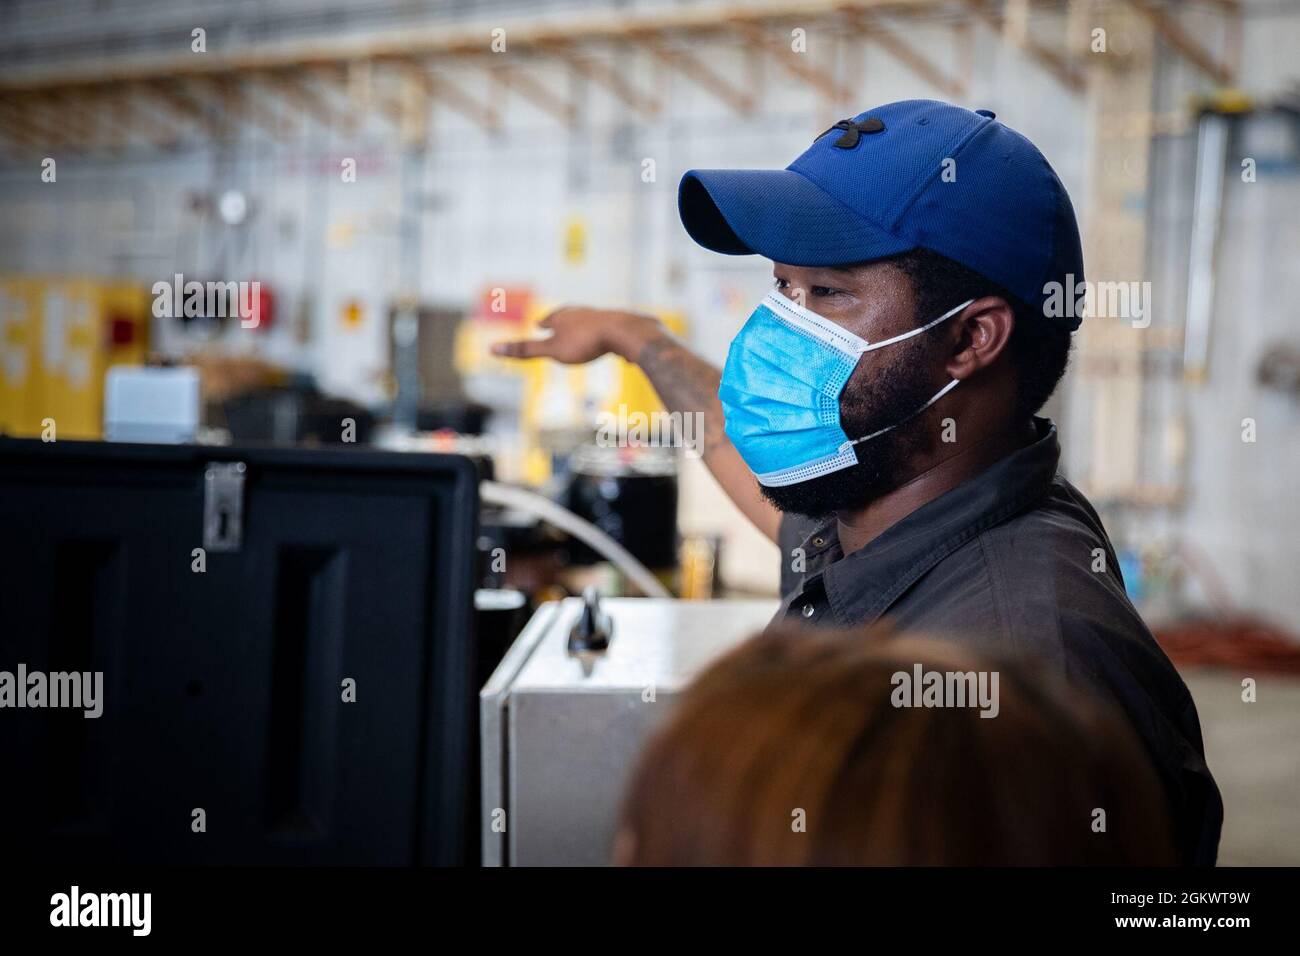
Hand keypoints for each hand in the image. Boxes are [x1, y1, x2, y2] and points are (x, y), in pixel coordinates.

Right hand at [491, 307, 661, 364]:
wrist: (626, 333)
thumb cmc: (587, 342)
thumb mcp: (552, 350)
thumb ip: (525, 350)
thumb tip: (491, 349)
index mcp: (565, 316)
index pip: (551, 318)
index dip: (546, 323)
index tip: (541, 324)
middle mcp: (583, 312)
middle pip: (571, 315)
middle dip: (564, 320)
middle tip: (559, 321)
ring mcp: (604, 316)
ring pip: (591, 321)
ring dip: (585, 326)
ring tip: (583, 332)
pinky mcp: (623, 325)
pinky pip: (612, 330)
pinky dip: (606, 335)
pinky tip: (612, 342)